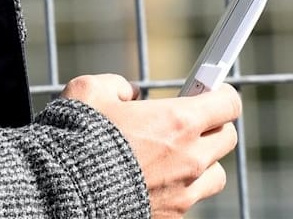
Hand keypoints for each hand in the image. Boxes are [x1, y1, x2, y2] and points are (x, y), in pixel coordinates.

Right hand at [61, 74, 240, 217]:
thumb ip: (117, 86)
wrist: (63, 193)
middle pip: (227, 138)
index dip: (221, 93)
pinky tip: (153, 182)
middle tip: (188, 122)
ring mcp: (184, 193)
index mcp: (178, 121)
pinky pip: (190, 201)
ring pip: (215, 174)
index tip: (211, 91)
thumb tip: (129, 95)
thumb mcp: (89, 91)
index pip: (228, 103)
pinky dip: (179, 191)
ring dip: (202, 163)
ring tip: (173, 157)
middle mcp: (190, 158)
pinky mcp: (172, 218)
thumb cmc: (77, 139)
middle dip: (211, 126)